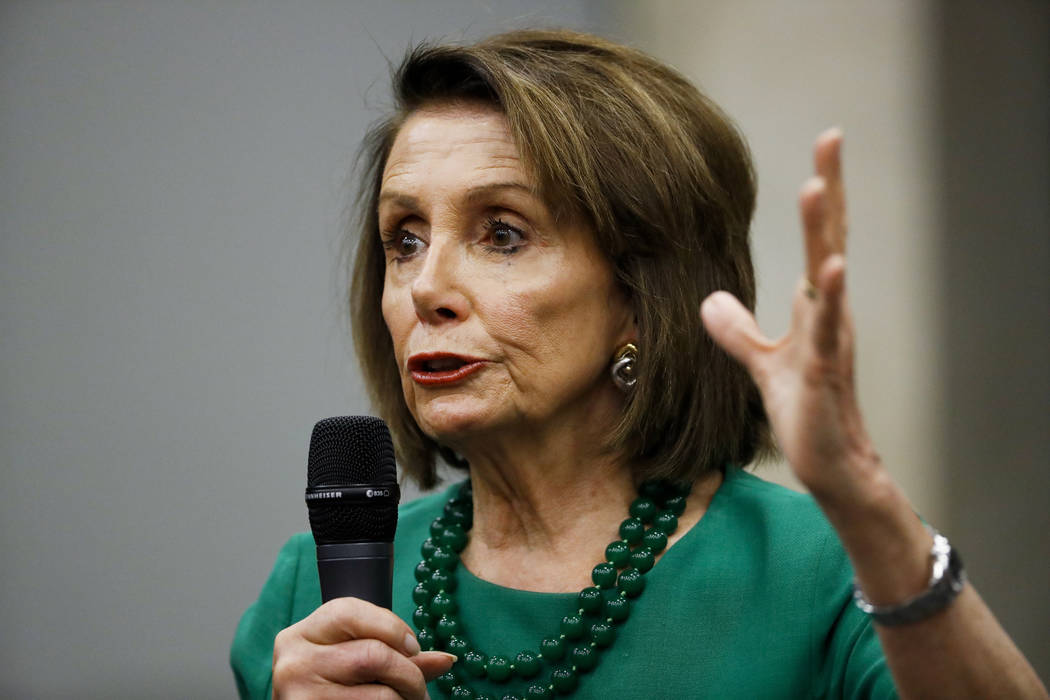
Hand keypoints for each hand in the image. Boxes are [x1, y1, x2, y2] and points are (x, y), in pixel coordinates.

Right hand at [272, 597, 455, 698]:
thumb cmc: (330, 683)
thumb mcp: (350, 655)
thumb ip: (396, 652)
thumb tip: (447, 660)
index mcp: (300, 635)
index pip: (350, 612)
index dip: (392, 627)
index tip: (414, 647)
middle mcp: (295, 664)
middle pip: (372, 656)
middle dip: (409, 673)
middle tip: (420, 688)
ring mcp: (301, 696)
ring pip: (379, 695)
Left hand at [701, 129, 879, 505]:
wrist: (831, 464)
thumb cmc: (806, 411)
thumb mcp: (763, 363)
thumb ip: (738, 330)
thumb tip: (710, 299)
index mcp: (816, 305)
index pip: (820, 237)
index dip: (823, 193)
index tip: (826, 144)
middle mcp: (829, 313)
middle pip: (831, 238)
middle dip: (830, 187)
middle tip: (832, 137)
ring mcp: (830, 340)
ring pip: (829, 275)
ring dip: (822, 231)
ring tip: (817, 186)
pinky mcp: (823, 371)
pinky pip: (826, 330)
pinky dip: (828, 298)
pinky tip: (830, 267)